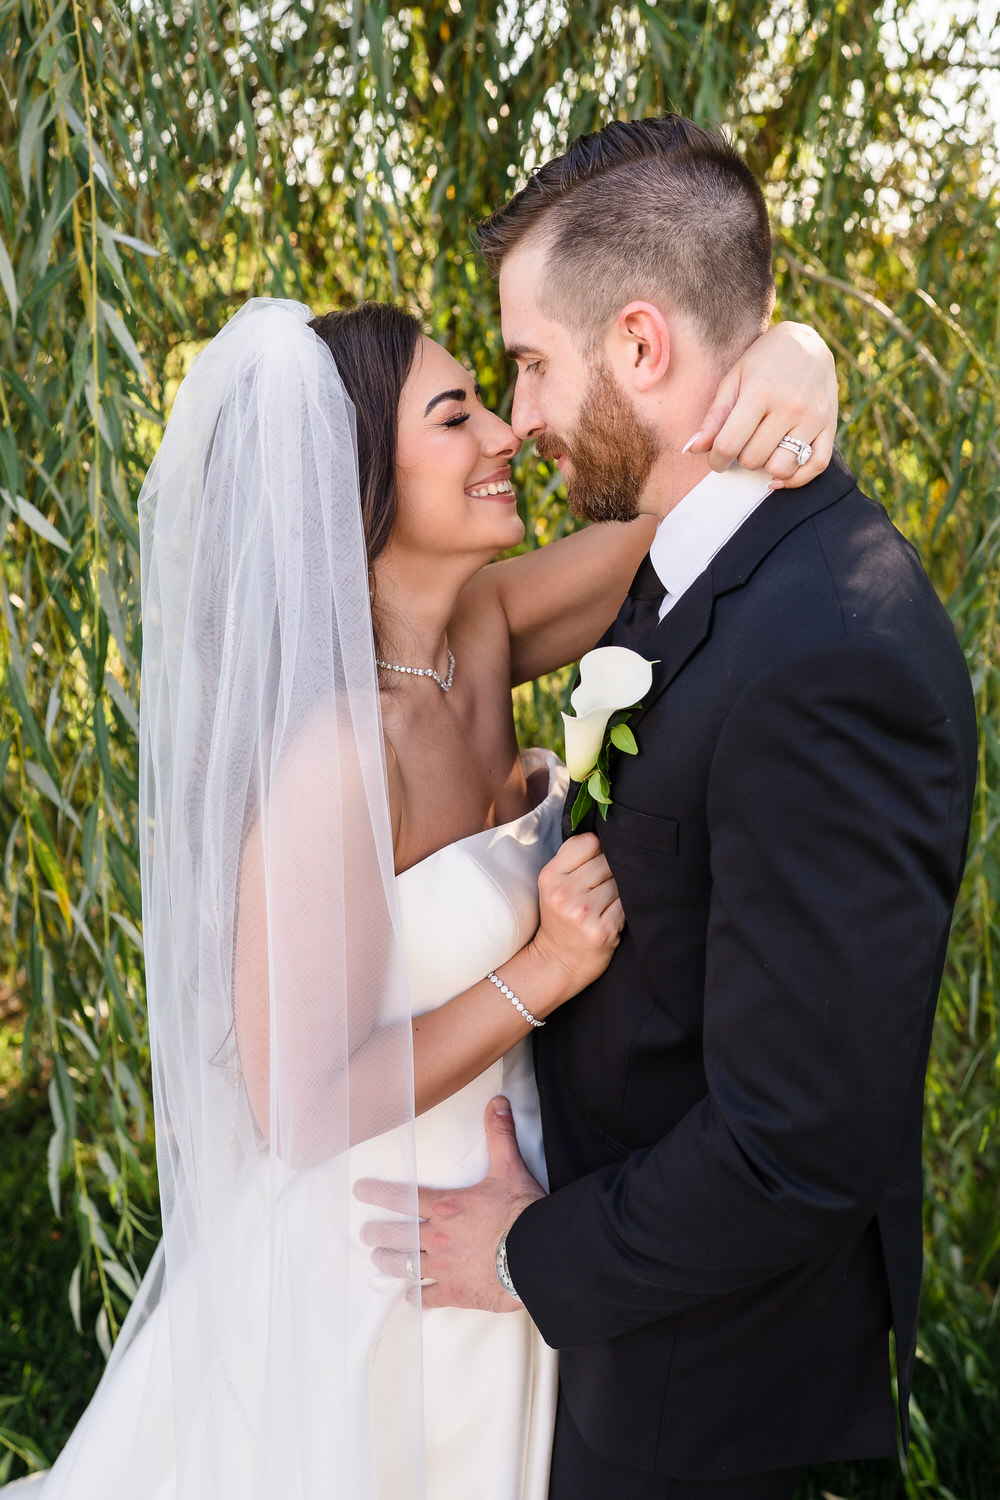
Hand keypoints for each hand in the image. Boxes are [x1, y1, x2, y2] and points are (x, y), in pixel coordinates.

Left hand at [356, 1097, 543, 1311]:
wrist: (537, 1256)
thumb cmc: (522, 1213)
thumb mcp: (510, 1168)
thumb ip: (499, 1135)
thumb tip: (498, 1103)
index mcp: (446, 1206)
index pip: (403, 1197)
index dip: (377, 1193)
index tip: (360, 1192)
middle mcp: (438, 1237)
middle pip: (397, 1235)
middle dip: (377, 1233)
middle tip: (365, 1234)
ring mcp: (444, 1267)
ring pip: (406, 1266)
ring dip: (389, 1263)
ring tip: (378, 1261)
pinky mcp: (456, 1292)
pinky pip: (428, 1297)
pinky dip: (416, 1297)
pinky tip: (410, 1297)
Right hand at [530, 832, 623, 1000]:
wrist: (557, 962)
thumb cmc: (560, 917)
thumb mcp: (553, 885)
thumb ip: (574, 859)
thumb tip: (613, 834)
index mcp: (550, 876)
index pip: (589, 842)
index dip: (598, 851)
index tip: (595, 865)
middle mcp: (564, 893)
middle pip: (607, 861)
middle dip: (610, 873)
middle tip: (600, 890)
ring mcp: (583, 913)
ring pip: (620, 883)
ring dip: (619, 892)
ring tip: (605, 905)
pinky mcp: (602, 930)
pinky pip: (626, 905)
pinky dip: (624, 910)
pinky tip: (611, 918)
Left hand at [686, 321, 836, 488]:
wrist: (806, 343)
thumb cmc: (762, 362)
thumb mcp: (733, 381)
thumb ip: (714, 418)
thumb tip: (691, 450)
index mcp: (759, 392)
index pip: (729, 445)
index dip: (716, 460)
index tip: (717, 459)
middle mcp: (789, 405)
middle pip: (754, 459)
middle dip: (741, 457)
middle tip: (743, 443)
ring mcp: (813, 417)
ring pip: (782, 467)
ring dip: (766, 467)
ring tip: (762, 450)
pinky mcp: (829, 426)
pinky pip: (815, 467)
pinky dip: (796, 479)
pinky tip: (780, 474)